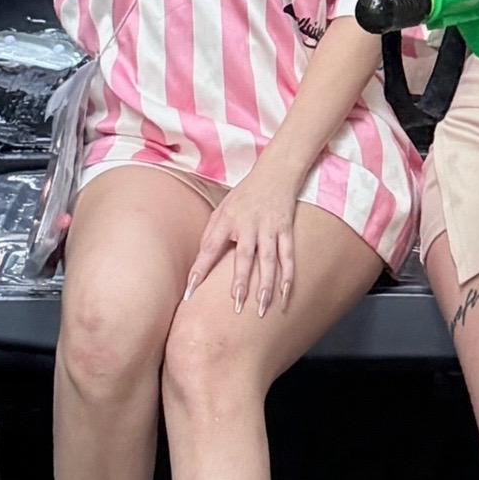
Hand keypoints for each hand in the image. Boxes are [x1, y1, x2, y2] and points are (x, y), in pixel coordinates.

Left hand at [183, 171, 300, 315]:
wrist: (276, 172)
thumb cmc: (245, 194)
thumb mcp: (222, 208)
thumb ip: (211, 233)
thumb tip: (201, 260)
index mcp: (227, 220)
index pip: (209, 248)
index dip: (199, 270)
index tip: (189, 292)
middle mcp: (248, 224)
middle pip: (244, 257)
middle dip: (240, 282)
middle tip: (237, 306)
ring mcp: (269, 227)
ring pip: (268, 260)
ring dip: (266, 285)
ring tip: (262, 307)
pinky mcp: (286, 228)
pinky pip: (288, 255)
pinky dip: (288, 275)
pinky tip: (286, 294)